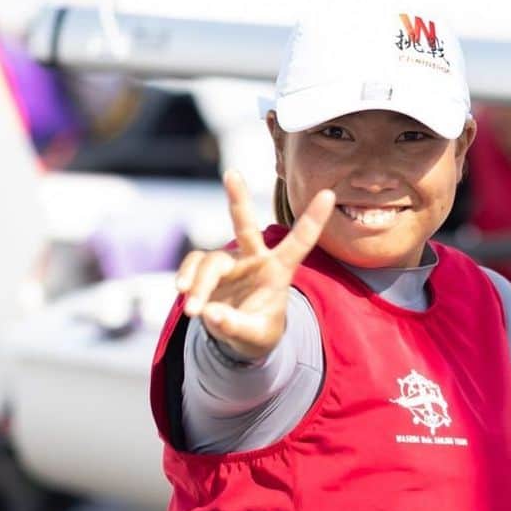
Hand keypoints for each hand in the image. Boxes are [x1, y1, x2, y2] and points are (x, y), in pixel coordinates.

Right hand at [175, 170, 335, 360]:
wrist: (240, 336)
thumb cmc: (259, 333)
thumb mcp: (256, 336)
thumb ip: (236, 326)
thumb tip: (211, 313)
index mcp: (279, 271)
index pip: (299, 242)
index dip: (313, 220)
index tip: (329, 194)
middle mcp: (255, 259)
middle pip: (246, 226)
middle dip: (238, 200)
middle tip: (231, 174)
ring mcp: (230, 262)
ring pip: (210, 262)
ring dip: (199, 285)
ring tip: (194, 311)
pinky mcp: (208, 268)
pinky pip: (193, 264)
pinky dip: (186, 277)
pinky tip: (182, 291)